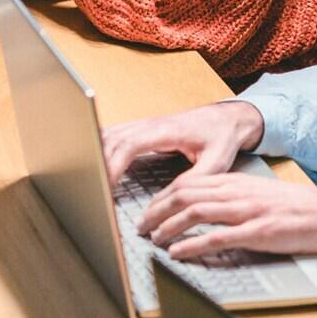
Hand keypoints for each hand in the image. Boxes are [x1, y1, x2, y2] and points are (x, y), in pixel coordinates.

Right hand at [101, 101, 265, 184]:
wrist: (227, 119)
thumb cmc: (222, 139)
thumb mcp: (216, 163)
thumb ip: (194, 180)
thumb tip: (170, 198)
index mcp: (167, 131)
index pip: (129, 144)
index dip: (113, 163)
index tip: (104, 183)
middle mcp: (151, 124)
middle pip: (113, 139)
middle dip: (98, 162)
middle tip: (91, 189)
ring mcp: (145, 125)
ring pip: (110, 134)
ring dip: (96, 153)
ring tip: (88, 178)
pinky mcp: (143, 130)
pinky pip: (115, 135)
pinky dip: (101, 146)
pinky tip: (94, 160)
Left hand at [138, 171, 316, 260]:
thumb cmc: (295, 209)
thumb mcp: (258, 195)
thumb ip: (230, 199)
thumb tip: (201, 209)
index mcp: (236, 182)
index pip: (187, 183)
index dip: (161, 197)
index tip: (147, 211)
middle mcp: (237, 192)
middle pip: (184, 194)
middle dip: (156, 211)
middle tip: (140, 226)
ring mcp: (247, 211)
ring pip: (195, 212)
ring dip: (168, 227)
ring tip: (153, 239)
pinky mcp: (257, 232)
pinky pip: (216, 237)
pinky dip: (191, 245)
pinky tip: (177, 253)